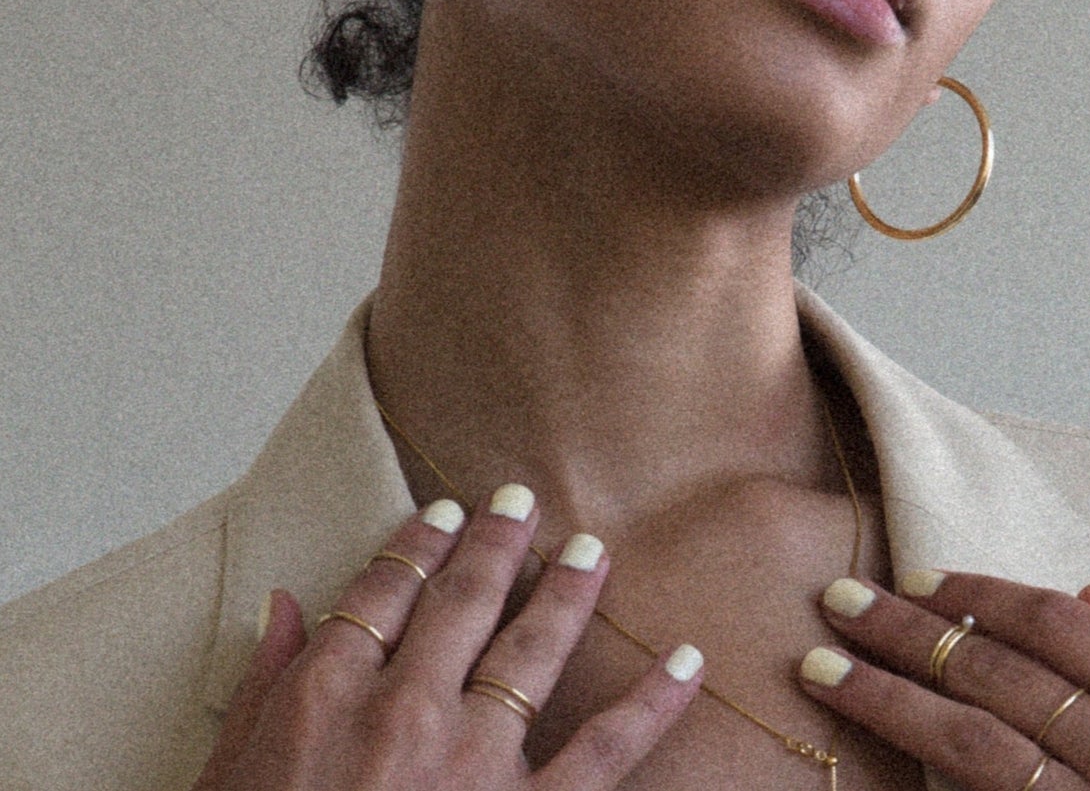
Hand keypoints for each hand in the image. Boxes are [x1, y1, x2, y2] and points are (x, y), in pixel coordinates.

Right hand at [193, 491, 701, 790]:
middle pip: (459, 602)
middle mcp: (404, 712)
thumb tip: (282, 605)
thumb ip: (262, 687)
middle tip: (521, 501)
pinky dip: (654, 702)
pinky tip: (688, 660)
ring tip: (592, 550)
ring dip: (567, 593)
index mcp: (327, 697)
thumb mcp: (225, 777)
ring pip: (531, 650)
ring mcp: (471, 763)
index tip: (444, 517)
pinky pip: (605, 750)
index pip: (381, 592)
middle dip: (495, 545)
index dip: (416, 546)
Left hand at [797, 570, 1089, 789]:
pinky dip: (926, 783)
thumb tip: (1087, 594)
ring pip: (976, 743)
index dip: (979, 593)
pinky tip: (872, 762)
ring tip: (822, 667)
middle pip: (1002, 673)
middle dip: (909, 632)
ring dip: (889, 699)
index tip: (914, 576)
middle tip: (836, 600)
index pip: (1062, 628)